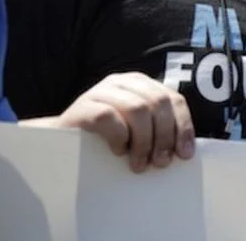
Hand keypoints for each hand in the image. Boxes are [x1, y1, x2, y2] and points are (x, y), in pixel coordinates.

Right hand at [53, 72, 194, 172]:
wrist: (61, 143)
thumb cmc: (106, 139)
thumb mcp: (137, 130)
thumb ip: (158, 129)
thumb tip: (184, 150)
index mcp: (142, 84)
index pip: (173, 99)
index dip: (183, 126)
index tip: (184, 154)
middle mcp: (123, 82)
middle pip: (158, 103)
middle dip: (164, 136)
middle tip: (160, 163)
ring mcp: (101, 91)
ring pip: (137, 109)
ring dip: (144, 141)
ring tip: (139, 163)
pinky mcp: (82, 106)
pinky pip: (108, 116)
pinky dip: (119, 137)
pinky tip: (118, 151)